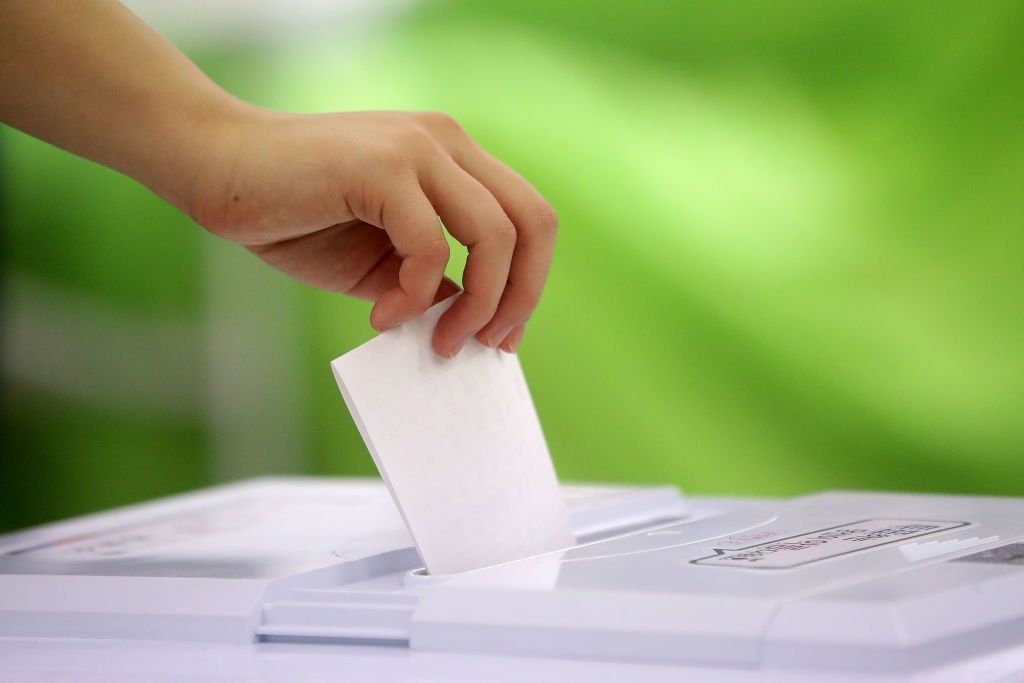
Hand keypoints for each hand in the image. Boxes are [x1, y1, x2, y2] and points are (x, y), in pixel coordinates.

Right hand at [189, 107, 557, 356]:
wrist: (217, 168)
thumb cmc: (295, 214)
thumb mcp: (380, 260)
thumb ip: (429, 280)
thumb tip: (471, 320)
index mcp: (453, 157)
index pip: (529, 216)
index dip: (530, 281)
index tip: (501, 334)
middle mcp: (445, 143)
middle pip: (533, 222)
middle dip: (521, 296)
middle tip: (488, 343)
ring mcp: (417, 149)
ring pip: (495, 235)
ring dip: (478, 304)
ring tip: (440, 341)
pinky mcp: (382, 167)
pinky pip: (431, 247)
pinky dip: (415, 296)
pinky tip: (382, 315)